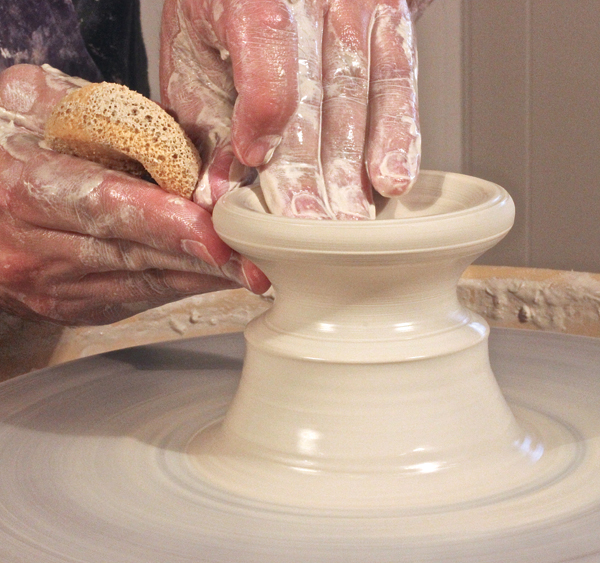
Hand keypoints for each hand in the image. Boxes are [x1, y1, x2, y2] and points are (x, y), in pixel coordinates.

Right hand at [0, 64, 268, 325]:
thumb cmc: (4, 145)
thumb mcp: (31, 106)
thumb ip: (101, 118)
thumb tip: (177, 139)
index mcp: (24, 188)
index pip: (105, 207)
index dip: (165, 224)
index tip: (214, 237)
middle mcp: (36, 248)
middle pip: (133, 256)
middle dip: (200, 261)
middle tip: (255, 262)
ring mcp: (53, 285)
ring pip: (140, 285)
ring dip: (199, 280)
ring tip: (248, 271)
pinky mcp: (71, 304)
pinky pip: (135, 299)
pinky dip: (179, 287)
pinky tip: (214, 279)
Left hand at [161, 0, 424, 218]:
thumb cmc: (224, 18)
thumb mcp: (195, 62)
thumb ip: (206, 127)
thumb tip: (216, 198)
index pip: (262, 42)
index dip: (262, 107)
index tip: (255, 160)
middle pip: (313, 92)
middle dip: (311, 170)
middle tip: (309, 232)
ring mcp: (357, 5)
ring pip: (358, 97)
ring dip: (353, 169)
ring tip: (349, 225)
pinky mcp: (391, 21)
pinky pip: (398, 84)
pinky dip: (398, 137)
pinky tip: (392, 182)